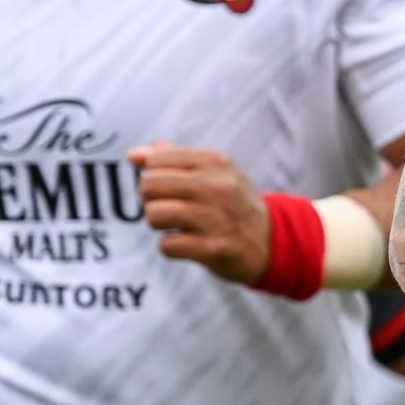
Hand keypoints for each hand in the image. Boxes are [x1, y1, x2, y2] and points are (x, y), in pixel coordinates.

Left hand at [130, 142, 269, 282]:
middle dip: (151, 200)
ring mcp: (216, 218)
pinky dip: (171, 247)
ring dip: (159, 224)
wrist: (272, 241)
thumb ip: (172, 158)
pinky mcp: (214, 249)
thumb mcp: (212, 171)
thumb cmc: (232, 202)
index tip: (171, 188)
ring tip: (178, 226)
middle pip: (148, 186)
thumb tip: (132, 156)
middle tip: (171, 208)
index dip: (154, 175)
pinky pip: (166, 245)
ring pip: (153, 215)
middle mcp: (216, 186)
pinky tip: (188, 244)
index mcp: (215, 161)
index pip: (155, 160)